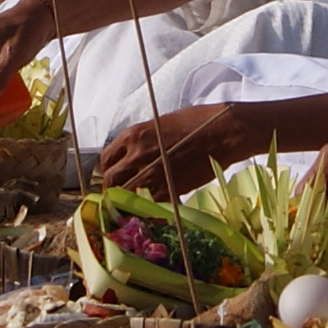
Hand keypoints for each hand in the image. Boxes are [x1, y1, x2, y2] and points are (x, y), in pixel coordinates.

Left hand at [101, 101, 274, 191]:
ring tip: (132, 201)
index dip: (107, 170)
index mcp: (133, 135)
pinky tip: (153, 203)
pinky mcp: (169, 188)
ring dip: (126, 199)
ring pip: (126, 195)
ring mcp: (152, 174)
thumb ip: (141, 141)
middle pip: (111, 180)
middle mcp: (137, 155)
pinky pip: (149, 202)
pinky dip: (148, 205)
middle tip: (118, 192)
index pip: (106, 159)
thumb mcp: (160, 124)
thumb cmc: (196, 122)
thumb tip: (132, 155)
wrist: (222, 133)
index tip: (112, 175)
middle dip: (112, 188)